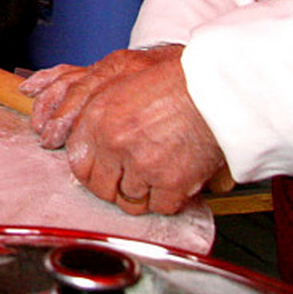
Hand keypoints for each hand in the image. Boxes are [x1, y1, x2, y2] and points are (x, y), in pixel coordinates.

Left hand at [32, 46, 227, 215]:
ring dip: (141, 195)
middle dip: (113, 188)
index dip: (90, 173)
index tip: (100, 175)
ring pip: (129, 202)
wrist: (214, 92)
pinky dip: (167, 201)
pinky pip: (160, 207)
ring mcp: (142, 165)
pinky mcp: (171, 183)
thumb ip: (99, 120)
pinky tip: (173, 184)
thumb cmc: (174, 85)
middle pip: (101, 188)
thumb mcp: (121, 89)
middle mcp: (115, 143)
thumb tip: (89, 150)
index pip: (78, 163)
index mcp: (98, 118)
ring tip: (154, 179)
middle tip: (128, 182)